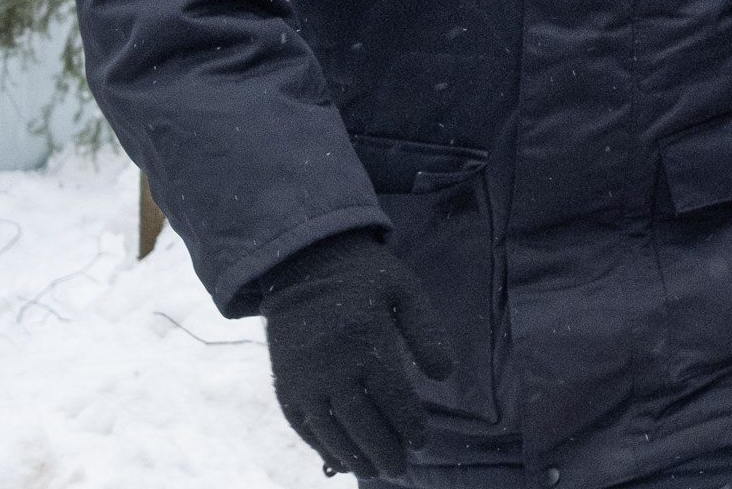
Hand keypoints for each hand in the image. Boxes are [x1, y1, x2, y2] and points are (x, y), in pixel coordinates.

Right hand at [258, 231, 456, 479]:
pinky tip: (341, 460)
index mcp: (366, 339)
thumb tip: (445, 375)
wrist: (302, 264)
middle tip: (401, 468)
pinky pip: (303, 425)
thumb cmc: (364, 277)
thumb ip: (426, 331)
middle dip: (385, 450)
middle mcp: (332, 365)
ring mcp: (304, 378)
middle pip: (362, 422)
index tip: (423, 441)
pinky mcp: (285, 384)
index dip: (409, 424)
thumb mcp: (404, 289)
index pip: (393, 396)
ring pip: (332, 430)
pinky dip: (322, 447)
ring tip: (376, 470)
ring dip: (355, 456)